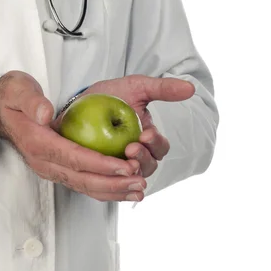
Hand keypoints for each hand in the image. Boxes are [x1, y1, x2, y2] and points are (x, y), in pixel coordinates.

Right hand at [0, 71, 145, 201]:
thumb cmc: (13, 98)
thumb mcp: (18, 90)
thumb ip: (32, 101)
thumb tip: (46, 113)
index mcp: (38, 143)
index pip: (73, 158)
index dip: (100, 164)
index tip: (125, 166)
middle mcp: (44, 162)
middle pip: (82, 179)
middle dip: (113, 183)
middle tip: (139, 182)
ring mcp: (50, 168)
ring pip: (84, 186)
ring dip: (112, 191)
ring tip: (138, 190)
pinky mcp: (57, 169)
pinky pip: (82, 184)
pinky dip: (104, 189)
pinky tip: (124, 189)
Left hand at [69, 75, 195, 177]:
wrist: (80, 102)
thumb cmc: (111, 95)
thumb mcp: (136, 87)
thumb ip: (162, 88)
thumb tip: (190, 88)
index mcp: (148, 140)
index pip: (160, 148)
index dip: (156, 144)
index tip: (145, 134)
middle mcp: (136, 156)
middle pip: (148, 167)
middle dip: (142, 159)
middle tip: (130, 148)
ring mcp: (119, 165)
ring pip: (130, 178)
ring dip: (128, 172)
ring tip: (121, 159)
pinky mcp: (100, 171)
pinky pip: (107, 184)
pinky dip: (110, 184)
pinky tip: (104, 176)